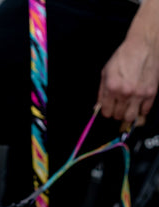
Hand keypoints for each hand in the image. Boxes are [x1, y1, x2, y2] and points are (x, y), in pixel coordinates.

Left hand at [97, 0, 158, 122]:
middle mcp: (125, 93)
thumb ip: (102, 92)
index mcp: (112, 87)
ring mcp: (139, 94)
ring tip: (127, 108)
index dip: (106, 111)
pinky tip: (137, 104)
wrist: (144, 45)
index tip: (108, 108)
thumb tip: (99, 106)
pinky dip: (140, 110)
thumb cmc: (123, 57)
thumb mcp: (105, 72)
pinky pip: (144, 111)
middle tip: (117, 106)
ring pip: (130, 117)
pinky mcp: (151, 93)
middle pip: (118, 116)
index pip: (106, 112)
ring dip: (127, 115)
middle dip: (116, 112)